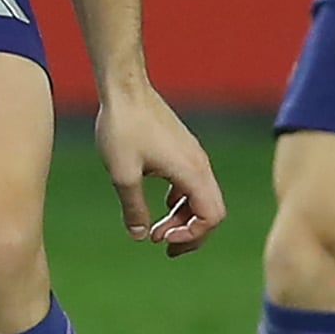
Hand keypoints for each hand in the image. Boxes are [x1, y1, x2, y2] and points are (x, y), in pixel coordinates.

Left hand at [95, 81, 225, 256]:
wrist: (124, 88)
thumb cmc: (122, 128)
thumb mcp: (123, 175)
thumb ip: (134, 209)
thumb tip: (141, 236)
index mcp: (192, 172)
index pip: (211, 217)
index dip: (191, 236)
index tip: (161, 238)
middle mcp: (199, 164)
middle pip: (210, 211)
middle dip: (189, 233)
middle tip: (162, 245)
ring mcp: (192, 156)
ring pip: (199, 197)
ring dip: (182, 218)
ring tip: (156, 231)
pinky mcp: (182, 150)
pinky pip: (190, 184)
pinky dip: (179, 201)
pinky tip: (159, 206)